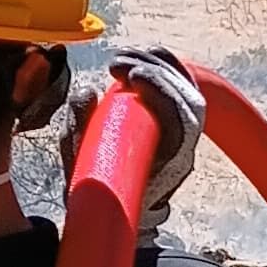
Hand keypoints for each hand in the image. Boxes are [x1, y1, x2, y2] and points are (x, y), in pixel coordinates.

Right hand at [68, 46, 203, 230]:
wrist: (118, 210)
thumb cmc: (98, 188)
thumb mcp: (78, 163)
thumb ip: (80, 128)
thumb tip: (87, 92)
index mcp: (168, 165)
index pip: (180, 121)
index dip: (161, 93)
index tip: (131, 77)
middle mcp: (185, 149)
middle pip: (188, 99)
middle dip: (155, 71)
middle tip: (117, 63)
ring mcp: (186, 136)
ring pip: (189, 90)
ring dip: (158, 65)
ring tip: (122, 57)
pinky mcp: (181, 122)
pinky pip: (183, 87)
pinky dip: (165, 67)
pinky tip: (142, 55)